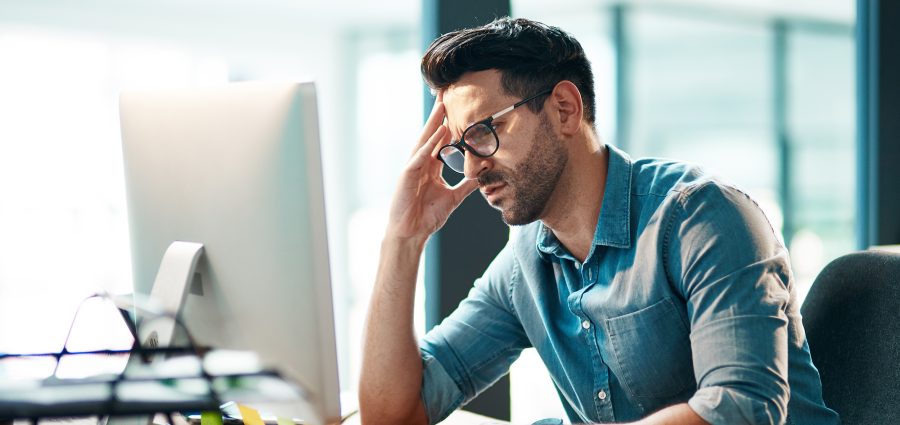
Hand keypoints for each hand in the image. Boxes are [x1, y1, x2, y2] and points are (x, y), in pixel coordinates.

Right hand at [385, 94, 478, 242]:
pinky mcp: (407, 176)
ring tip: (442, 105)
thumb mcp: (453, 197)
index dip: (448, 125)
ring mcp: (412, 168)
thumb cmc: (427, 216)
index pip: (440, 141)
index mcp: (430, 167)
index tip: (457, 108)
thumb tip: (482, 176)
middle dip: (439, 116)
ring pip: (424, 141)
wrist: (411, 233)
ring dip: (434, 123)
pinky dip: (429, 143)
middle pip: (431, 135)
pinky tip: (439, 131)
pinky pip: (420, 156)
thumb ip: (466, 186)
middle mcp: (420, 163)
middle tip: (446, 95)